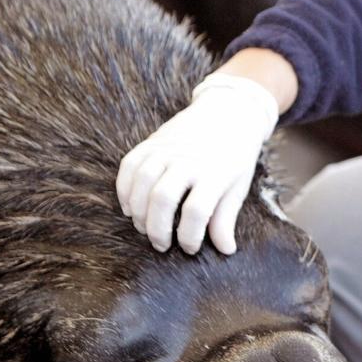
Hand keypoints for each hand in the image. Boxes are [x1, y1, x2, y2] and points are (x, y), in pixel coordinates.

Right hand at [116, 68, 280, 254]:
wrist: (228, 111)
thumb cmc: (235, 156)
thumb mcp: (237, 186)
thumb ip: (226, 218)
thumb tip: (225, 250)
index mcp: (215, 172)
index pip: (196, 211)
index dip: (189, 237)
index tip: (190, 248)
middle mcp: (189, 159)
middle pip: (163, 197)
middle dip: (157, 228)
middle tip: (161, 245)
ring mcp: (168, 147)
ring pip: (142, 182)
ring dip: (138, 212)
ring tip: (144, 228)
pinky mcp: (152, 141)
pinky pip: (129, 165)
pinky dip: (124, 189)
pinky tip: (129, 208)